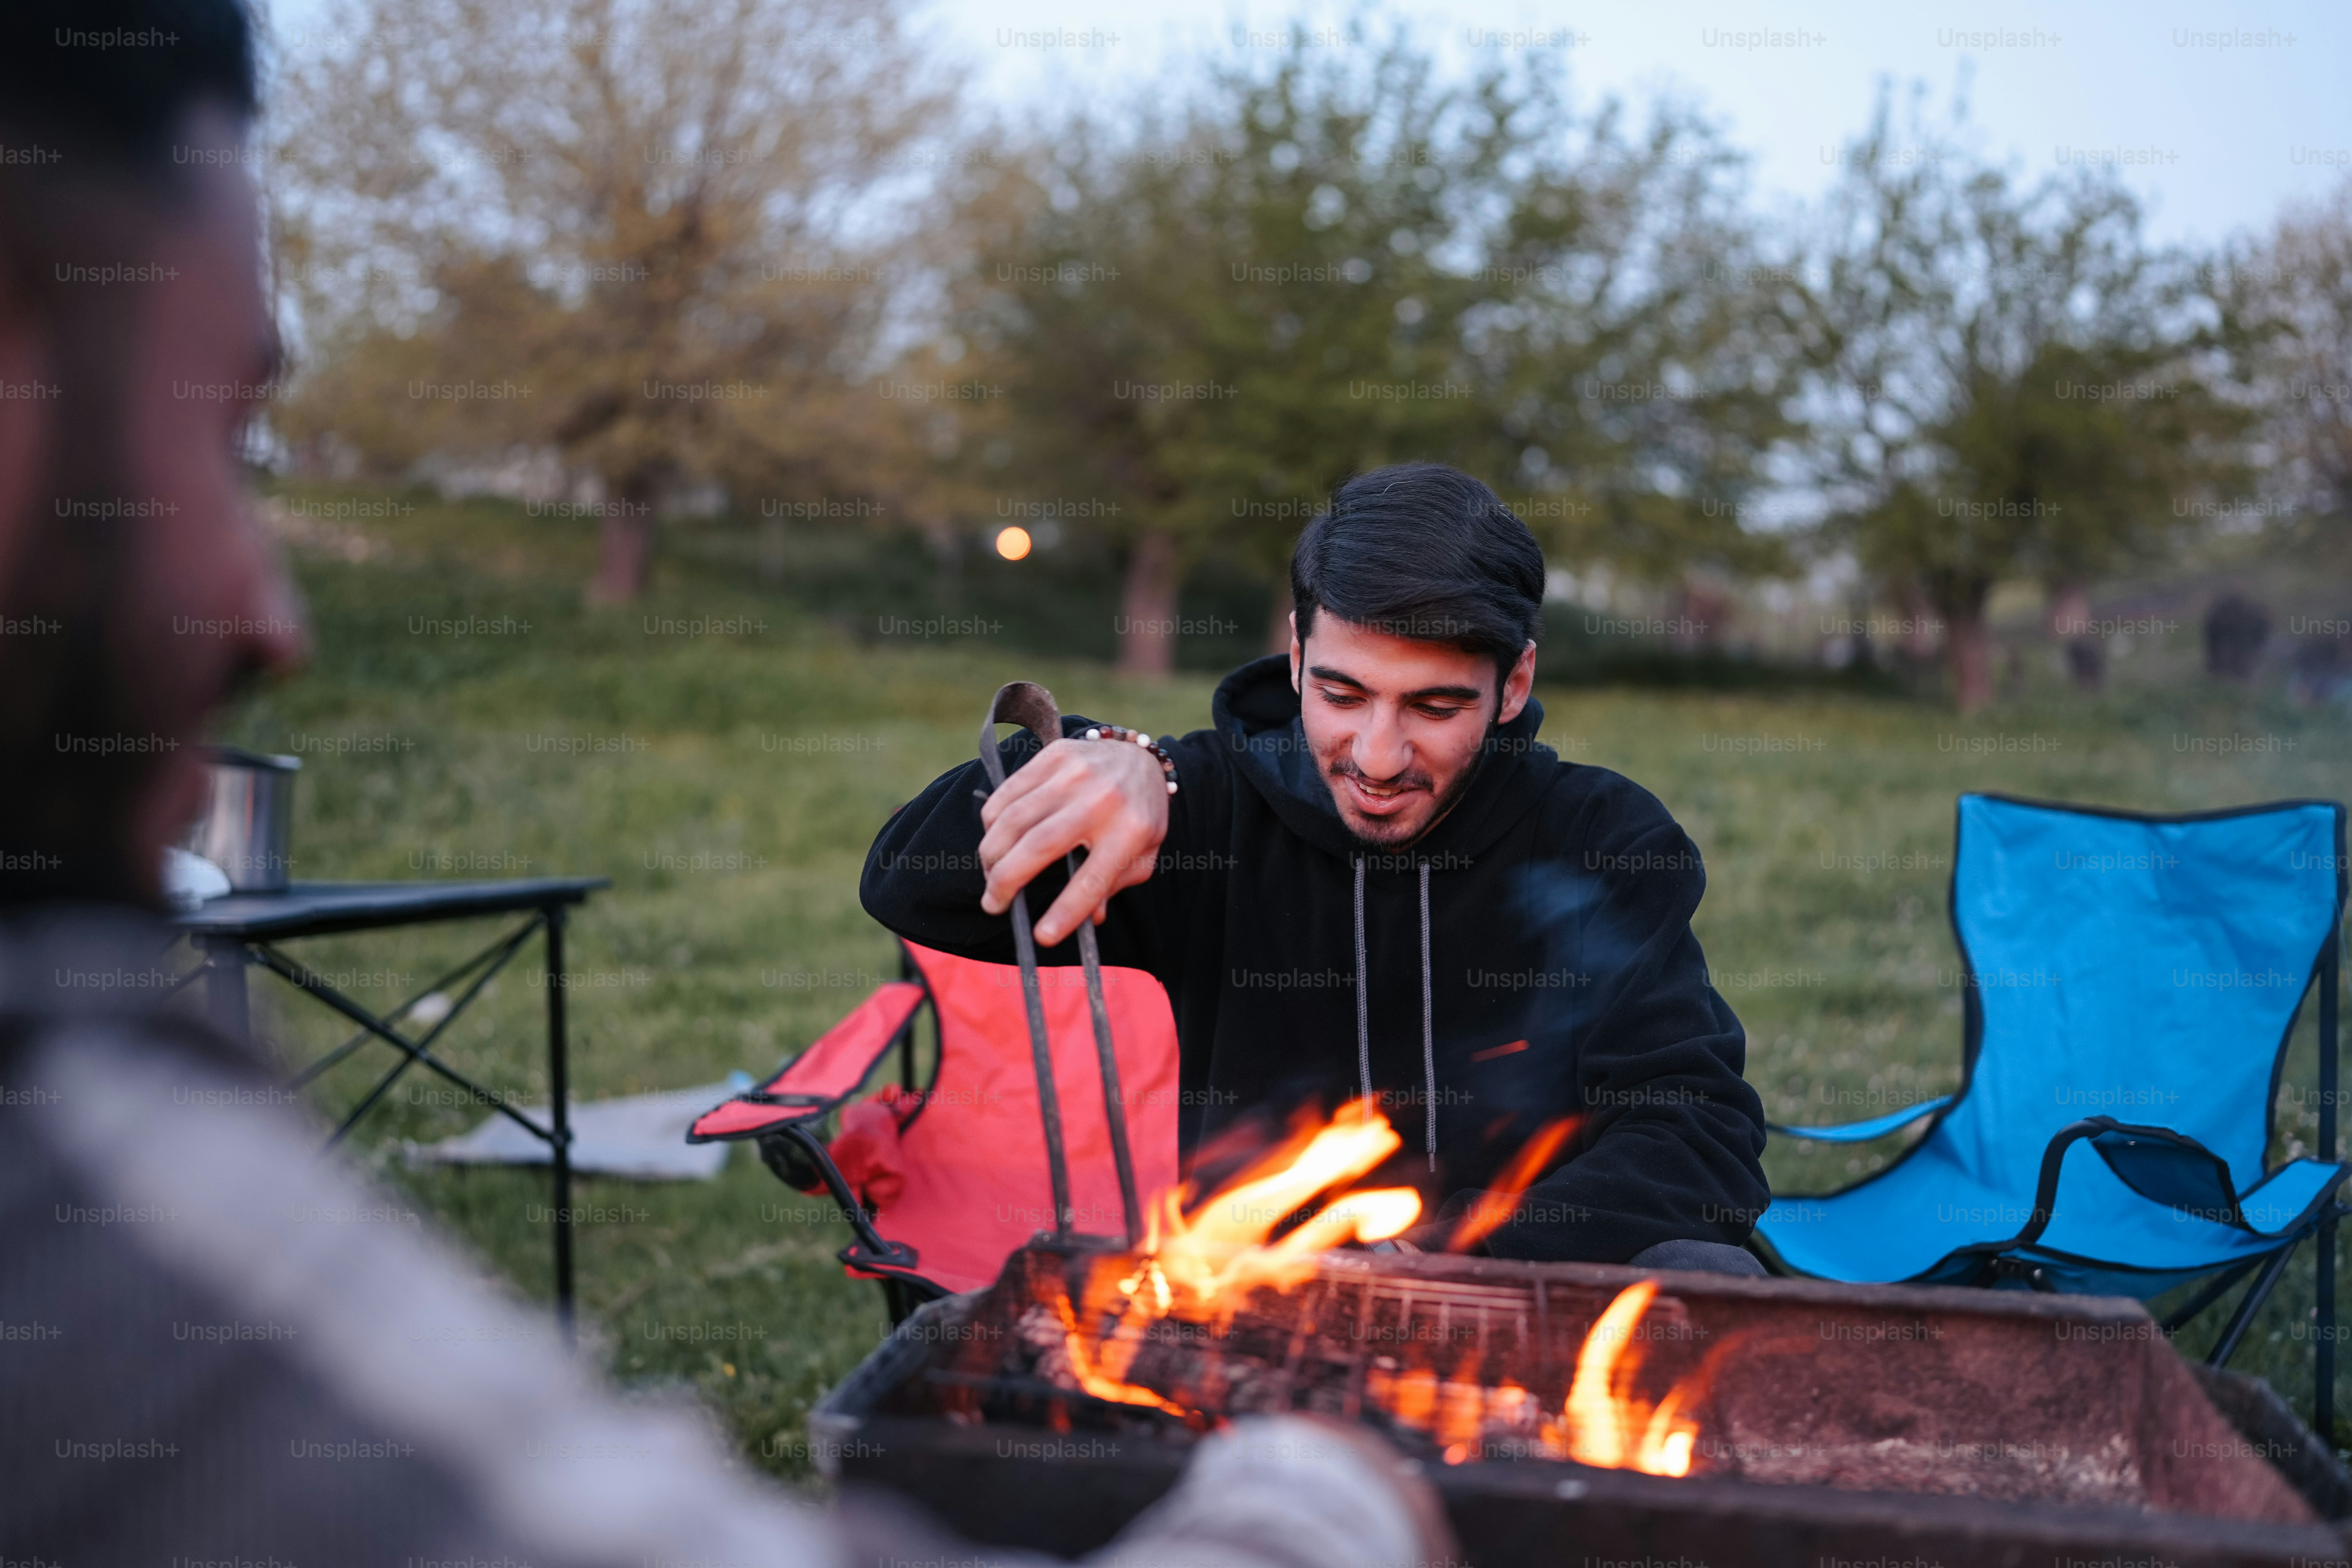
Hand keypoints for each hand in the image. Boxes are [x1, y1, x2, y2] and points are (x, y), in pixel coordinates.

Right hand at [977, 736, 1169, 946]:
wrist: (1140, 758)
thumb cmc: (1138, 816)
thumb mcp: (1141, 856)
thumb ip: (1115, 886)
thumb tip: (1090, 918)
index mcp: (1130, 832)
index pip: (1092, 882)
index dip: (1064, 913)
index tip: (1041, 936)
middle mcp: (1101, 800)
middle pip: (1038, 846)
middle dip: (1006, 882)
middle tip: (993, 904)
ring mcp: (1074, 774)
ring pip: (1013, 819)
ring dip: (992, 854)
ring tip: (990, 875)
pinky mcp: (1053, 756)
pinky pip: (1007, 793)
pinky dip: (992, 822)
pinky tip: (995, 840)